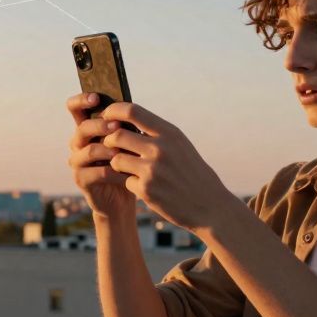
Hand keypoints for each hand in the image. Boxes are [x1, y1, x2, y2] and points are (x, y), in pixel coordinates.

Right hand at [66, 93, 134, 217]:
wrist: (122, 195)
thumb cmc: (126, 162)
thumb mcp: (127, 140)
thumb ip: (124, 125)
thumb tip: (132, 107)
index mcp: (87, 129)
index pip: (74, 108)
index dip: (81, 100)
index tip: (95, 97)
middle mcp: (78, 143)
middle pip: (83, 128)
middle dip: (101, 125)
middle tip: (117, 126)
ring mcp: (77, 162)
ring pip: (89, 150)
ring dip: (109, 149)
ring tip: (126, 151)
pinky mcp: (81, 180)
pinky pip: (97, 172)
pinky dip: (114, 171)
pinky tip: (128, 172)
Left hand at [99, 102, 236, 232]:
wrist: (209, 206)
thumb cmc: (192, 173)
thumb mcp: (180, 145)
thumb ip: (156, 133)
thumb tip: (125, 119)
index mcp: (169, 133)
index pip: (132, 110)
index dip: (113, 111)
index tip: (107, 116)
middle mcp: (160, 149)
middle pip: (116, 135)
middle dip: (108, 141)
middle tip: (110, 146)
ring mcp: (152, 170)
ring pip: (115, 159)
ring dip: (116, 164)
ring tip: (126, 168)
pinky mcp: (146, 190)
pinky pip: (124, 181)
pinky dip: (129, 183)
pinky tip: (142, 186)